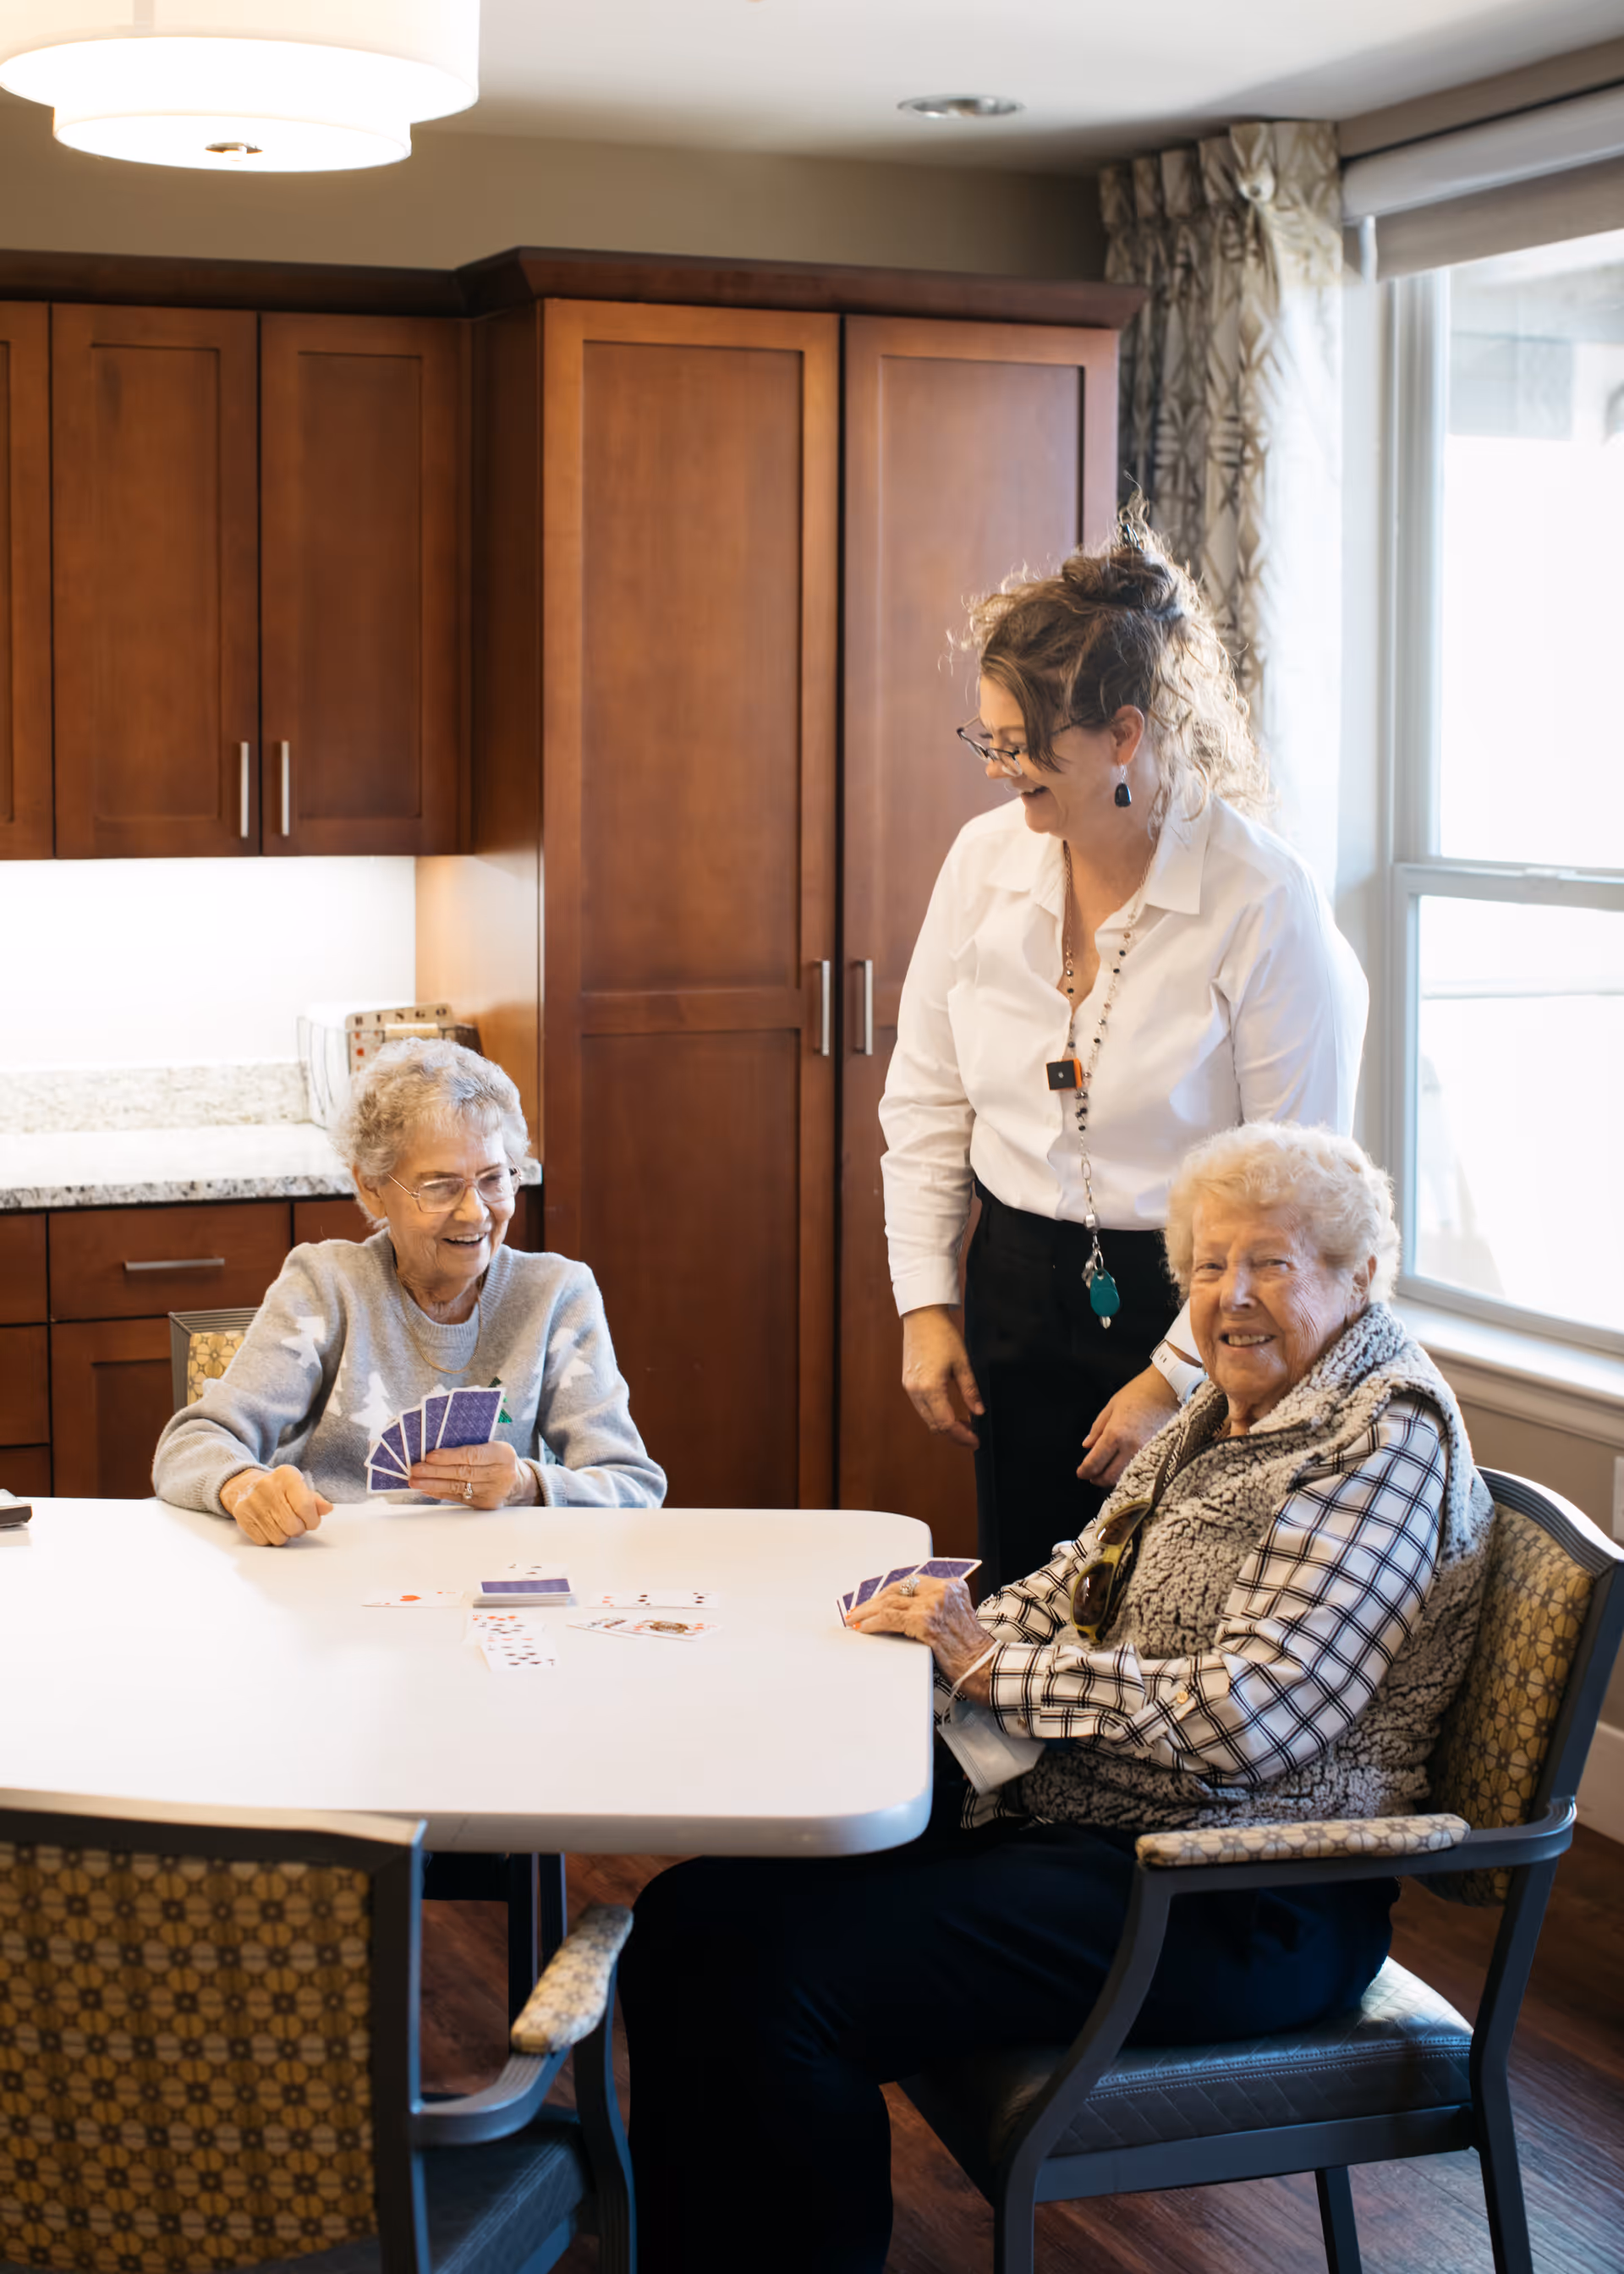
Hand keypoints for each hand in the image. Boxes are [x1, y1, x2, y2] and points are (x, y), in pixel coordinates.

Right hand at [221, 1464, 331, 1547]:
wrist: (245, 1486)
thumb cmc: (279, 1488)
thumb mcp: (298, 1487)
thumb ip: (315, 1499)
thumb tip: (327, 1509)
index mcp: (286, 1475)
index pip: (305, 1506)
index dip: (312, 1520)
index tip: (312, 1522)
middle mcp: (267, 1486)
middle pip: (293, 1525)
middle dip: (299, 1529)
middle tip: (297, 1523)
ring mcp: (252, 1502)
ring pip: (279, 1537)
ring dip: (285, 1535)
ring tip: (282, 1523)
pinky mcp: (242, 1516)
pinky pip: (264, 1541)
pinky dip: (270, 1538)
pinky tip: (270, 1526)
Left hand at [410, 1440, 537, 1508]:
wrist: (518, 1482)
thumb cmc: (499, 1460)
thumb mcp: (493, 1447)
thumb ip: (472, 1447)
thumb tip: (437, 1450)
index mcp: (503, 1454)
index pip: (472, 1455)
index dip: (449, 1456)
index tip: (430, 1456)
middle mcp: (501, 1474)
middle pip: (463, 1473)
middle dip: (435, 1471)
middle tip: (416, 1469)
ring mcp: (493, 1492)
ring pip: (458, 1487)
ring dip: (433, 1484)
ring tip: (416, 1481)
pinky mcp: (486, 1505)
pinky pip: (458, 1498)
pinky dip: (441, 1493)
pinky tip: (428, 1489)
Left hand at [847, 1576, 993, 1700]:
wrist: (984, 1667)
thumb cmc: (969, 1650)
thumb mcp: (954, 1618)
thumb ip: (933, 1608)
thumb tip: (897, 1613)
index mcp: (952, 1586)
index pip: (911, 1583)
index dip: (888, 1592)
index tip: (874, 1601)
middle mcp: (943, 1591)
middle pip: (898, 1590)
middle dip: (874, 1601)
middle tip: (857, 1611)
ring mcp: (934, 1604)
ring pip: (890, 1603)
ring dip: (867, 1613)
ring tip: (855, 1620)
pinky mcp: (925, 1622)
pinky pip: (890, 1619)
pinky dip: (872, 1623)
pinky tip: (863, 1629)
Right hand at [901, 1306, 984, 1449]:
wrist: (922, 1317)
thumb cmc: (942, 1335)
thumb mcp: (962, 1363)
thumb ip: (970, 1391)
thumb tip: (978, 1412)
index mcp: (930, 1387)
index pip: (946, 1423)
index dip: (962, 1435)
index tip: (975, 1440)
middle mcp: (916, 1391)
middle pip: (935, 1425)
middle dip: (954, 1434)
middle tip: (972, 1434)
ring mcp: (909, 1388)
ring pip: (927, 1418)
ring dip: (944, 1424)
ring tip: (964, 1422)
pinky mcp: (907, 1382)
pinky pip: (921, 1407)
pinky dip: (935, 1413)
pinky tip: (949, 1410)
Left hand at [1077, 1365, 1177, 1486]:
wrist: (1170, 1388)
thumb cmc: (1140, 1392)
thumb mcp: (1112, 1406)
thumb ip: (1097, 1428)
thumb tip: (1087, 1446)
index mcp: (1115, 1434)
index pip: (1095, 1463)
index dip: (1085, 1471)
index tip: (1081, 1473)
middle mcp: (1131, 1448)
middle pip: (1109, 1477)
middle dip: (1097, 1479)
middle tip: (1091, 1475)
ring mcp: (1147, 1453)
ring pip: (1126, 1477)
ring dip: (1113, 1478)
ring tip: (1106, 1471)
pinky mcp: (1160, 1454)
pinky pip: (1141, 1471)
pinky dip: (1130, 1473)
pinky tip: (1124, 1467)